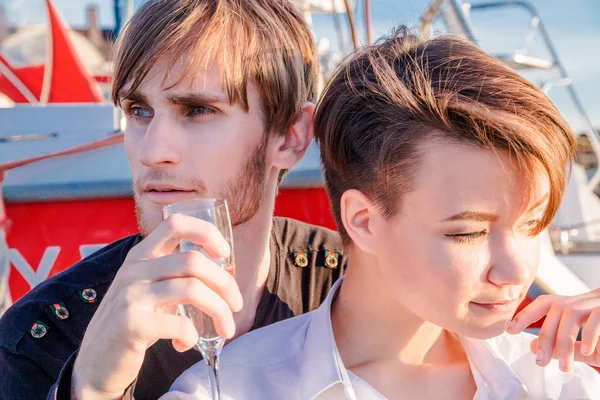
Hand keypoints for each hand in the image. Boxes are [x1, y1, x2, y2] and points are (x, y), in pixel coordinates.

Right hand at [72, 214, 242, 398]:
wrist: (95, 363)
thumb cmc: (133, 322)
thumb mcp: (149, 289)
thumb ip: (175, 276)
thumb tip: (223, 272)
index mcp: (141, 256)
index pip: (175, 224)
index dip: (206, 232)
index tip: (225, 253)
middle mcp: (135, 270)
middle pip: (193, 261)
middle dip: (225, 284)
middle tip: (235, 305)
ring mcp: (131, 295)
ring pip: (192, 289)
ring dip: (219, 310)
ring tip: (226, 329)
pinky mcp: (130, 324)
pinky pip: (179, 323)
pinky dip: (192, 335)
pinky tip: (186, 344)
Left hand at [507, 288, 599, 371]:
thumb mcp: (587, 346)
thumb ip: (563, 346)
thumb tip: (532, 347)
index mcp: (578, 305)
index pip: (546, 303)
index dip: (526, 314)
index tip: (510, 329)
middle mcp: (587, 300)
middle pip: (556, 309)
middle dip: (545, 336)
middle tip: (540, 361)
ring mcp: (599, 302)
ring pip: (571, 314)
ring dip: (564, 342)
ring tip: (565, 367)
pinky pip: (596, 318)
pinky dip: (589, 335)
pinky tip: (585, 352)